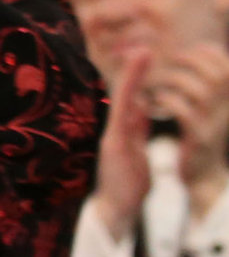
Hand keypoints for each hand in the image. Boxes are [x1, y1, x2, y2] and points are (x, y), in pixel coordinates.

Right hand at [91, 50, 151, 239]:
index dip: (137, 79)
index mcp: (124, 132)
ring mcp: (113, 135)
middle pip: (125, 94)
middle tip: (141, 46)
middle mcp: (116, 130)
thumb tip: (141, 109)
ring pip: (122, 99)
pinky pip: (122, 112)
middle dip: (133, 70)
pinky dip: (128, 92)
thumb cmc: (127, 187)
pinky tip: (135, 79)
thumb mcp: (138, 154)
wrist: (116, 211)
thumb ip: (139, 132)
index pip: (131, 100)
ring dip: (132, 74)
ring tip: (140, 51)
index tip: (143, 57)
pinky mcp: (114, 142)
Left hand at [152, 45, 228, 206]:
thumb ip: (206, 89)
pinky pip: (184, 112)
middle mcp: (228, 110)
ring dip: (173, 80)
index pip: (228, 68)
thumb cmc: (200, 138)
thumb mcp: (209, 111)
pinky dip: (166, 101)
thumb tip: (195, 58)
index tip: (189, 49)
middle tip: (167, 62)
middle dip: (191, 61)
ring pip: (199, 90)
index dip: (210, 53)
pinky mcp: (199, 138)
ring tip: (154, 82)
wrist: (202, 177)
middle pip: (217, 75)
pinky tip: (153, 101)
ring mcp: (215, 124)